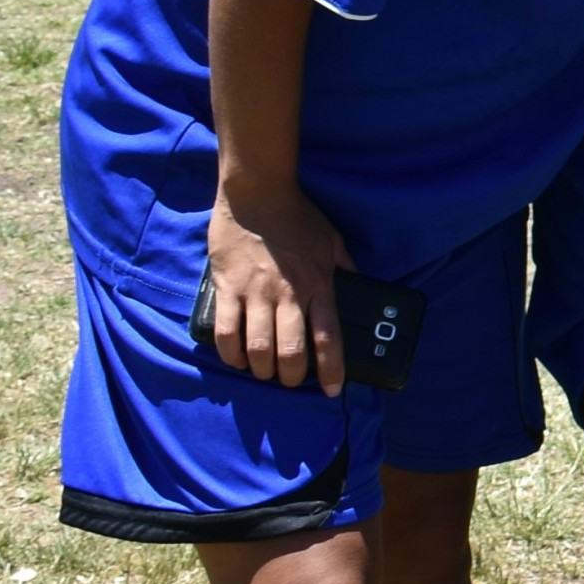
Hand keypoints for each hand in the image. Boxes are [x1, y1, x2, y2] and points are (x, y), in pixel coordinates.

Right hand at [205, 188, 348, 393]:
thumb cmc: (298, 216)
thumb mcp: (333, 241)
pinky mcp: (227, 288)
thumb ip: (344, 267)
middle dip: (290, 377)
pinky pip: (225, 331)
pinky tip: (236, 359)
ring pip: (257, 348)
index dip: (331, 370)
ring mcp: (255, 293)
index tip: (331, 390)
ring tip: (263, 372)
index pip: (329, 338)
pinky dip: (230, 353)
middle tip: (289, 381)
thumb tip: (358, 284)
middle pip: (289, 352)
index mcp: (319, 286)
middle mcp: (288, 295)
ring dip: (260, 370)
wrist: (258, 193)